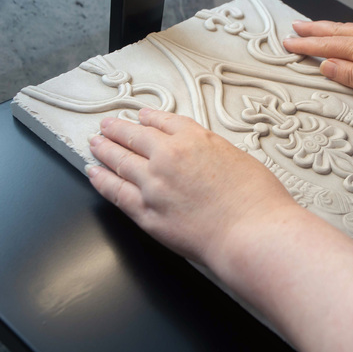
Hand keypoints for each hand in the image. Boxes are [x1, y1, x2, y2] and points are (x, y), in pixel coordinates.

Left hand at [86, 109, 295, 265]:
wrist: (253, 234)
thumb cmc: (258, 201)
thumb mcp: (241, 159)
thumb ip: (215, 153)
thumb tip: (205, 157)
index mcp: (195, 139)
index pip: (163, 122)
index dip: (148, 118)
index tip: (141, 117)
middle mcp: (169, 157)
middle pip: (135, 136)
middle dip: (118, 129)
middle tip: (108, 126)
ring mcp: (153, 185)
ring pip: (120, 160)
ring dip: (104, 150)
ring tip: (95, 144)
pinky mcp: (146, 213)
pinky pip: (115, 192)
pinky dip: (102, 180)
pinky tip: (94, 173)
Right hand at [283, 20, 352, 104]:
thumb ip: (351, 75)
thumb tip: (326, 66)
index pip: (326, 46)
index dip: (306, 45)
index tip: (288, 43)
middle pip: (333, 31)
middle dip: (311, 30)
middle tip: (293, 28)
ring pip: (345, 28)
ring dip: (325, 27)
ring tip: (311, 26)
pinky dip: (343, 29)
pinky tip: (344, 31)